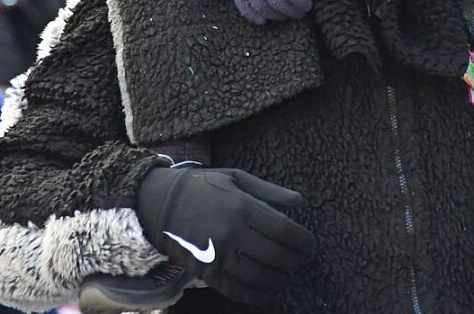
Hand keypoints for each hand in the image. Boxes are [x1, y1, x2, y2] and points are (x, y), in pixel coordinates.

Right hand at [137, 165, 315, 305]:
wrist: (162, 204)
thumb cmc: (205, 187)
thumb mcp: (238, 178)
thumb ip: (271, 192)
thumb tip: (301, 202)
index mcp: (243, 206)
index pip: (284, 231)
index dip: (303, 242)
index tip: (311, 245)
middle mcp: (232, 232)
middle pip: (276, 256)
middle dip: (295, 260)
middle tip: (301, 259)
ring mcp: (218, 255)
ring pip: (260, 276)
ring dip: (279, 279)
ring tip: (287, 274)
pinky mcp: (207, 272)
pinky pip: (238, 290)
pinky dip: (258, 294)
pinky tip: (268, 290)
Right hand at [220, 0, 311, 24]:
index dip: (301, 3)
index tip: (308, 6)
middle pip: (279, 4)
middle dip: (292, 12)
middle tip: (300, 13)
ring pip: (263, 9)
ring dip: (276, 16)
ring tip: (285, 15)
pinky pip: (244, 8)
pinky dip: (253, 17)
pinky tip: (263, 21)